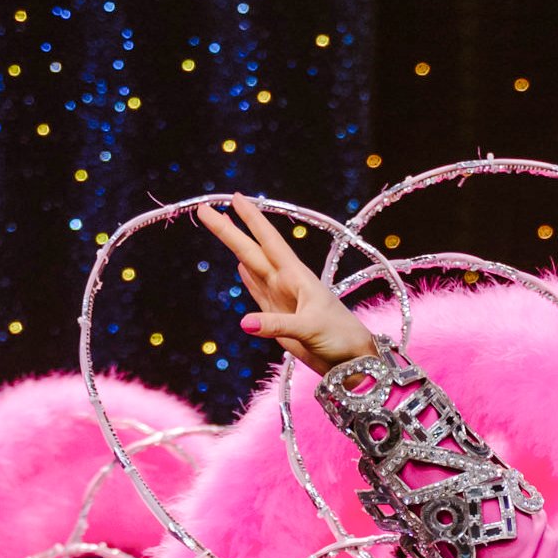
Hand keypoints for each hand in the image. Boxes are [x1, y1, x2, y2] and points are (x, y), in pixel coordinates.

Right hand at [196, 198, 378, 376]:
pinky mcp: (277, 318)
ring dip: (235, 248)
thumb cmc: (340, 337)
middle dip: (229, 230)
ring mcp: (281, 298)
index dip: (253, 219)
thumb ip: (277, 324)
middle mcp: (286, 282)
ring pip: (252, 266)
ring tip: (221, 226)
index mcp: (296, 276)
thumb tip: (245, 323)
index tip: (235, 197)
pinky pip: (258, 292)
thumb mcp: (310, 328)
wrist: (352, 360)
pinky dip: (247, 279)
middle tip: (205, 209)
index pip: (269, 241)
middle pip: (251, 250)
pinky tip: (240, 268)